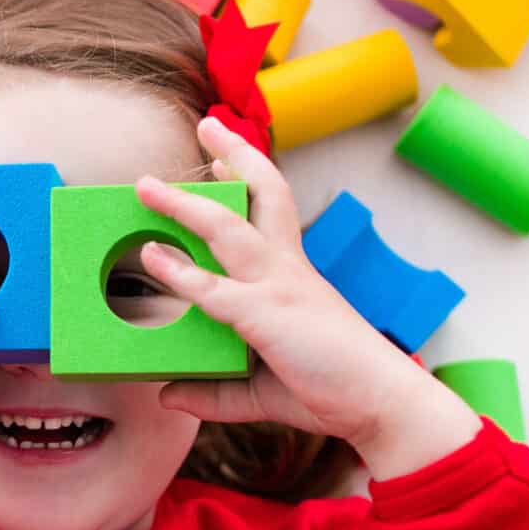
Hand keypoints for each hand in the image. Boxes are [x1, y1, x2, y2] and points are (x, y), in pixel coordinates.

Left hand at [134, 117, 481, 477]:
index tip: (225, 155)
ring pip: (228, 229)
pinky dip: (181, 272)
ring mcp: (279, 287)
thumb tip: (167, 394)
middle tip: (206, 124)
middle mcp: (288, 270)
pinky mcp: (268, 316)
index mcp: (294, 276)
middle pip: (263, 194)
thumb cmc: (331, 391)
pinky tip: (151, 255)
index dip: (250, 177)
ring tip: (145, 186)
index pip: (273, 210)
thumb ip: (214, 393)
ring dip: (184, 204)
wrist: (383, 405)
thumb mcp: (260, 392)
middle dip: (235, 154)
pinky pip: (216, 289)